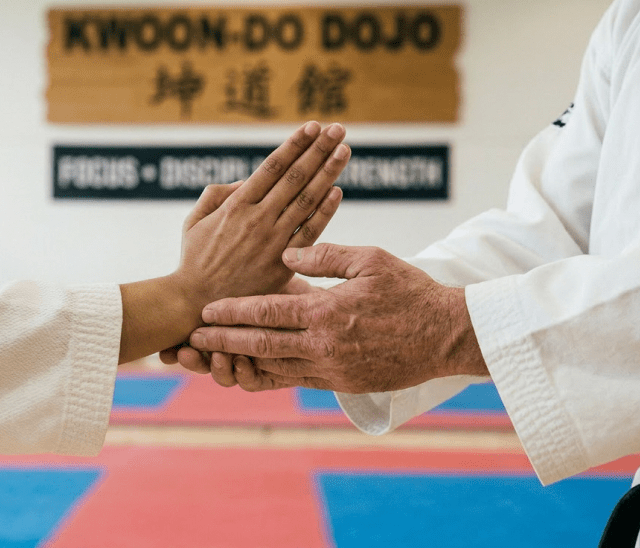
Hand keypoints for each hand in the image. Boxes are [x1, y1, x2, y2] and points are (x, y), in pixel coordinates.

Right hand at [172, 122, 348, 308]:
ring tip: (344, 151)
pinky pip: (309, 233)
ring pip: (307, 200)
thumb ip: (218, 193)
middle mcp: (258, 218)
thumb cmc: (194, 260)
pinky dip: (324, 211)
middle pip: (296, 177)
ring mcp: (272, 240)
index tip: (312, 127)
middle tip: (338, 129)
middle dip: (319, 150)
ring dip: (328, 172)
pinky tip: (337, 191)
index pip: (273, 166)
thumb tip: (247, 179)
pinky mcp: (282, 263)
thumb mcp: (195, 220)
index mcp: (236, 205)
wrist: (195, 303)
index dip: (295, 144)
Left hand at [187, 244, 487, 393]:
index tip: (205, 311)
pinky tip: (253, 370)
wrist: (447, 336)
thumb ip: (325, 255)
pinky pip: (296, 382)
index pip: (266, 312)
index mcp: (326, 312)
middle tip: (192, 343)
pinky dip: (270, 377)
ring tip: (214, 359)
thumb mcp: (369, 260)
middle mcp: (323, 346)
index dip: (231, 312)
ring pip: (273, 370)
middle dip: (223, 344)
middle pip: (259, 345)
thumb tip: (286, 253)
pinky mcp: (342, 385)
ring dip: (241, 364)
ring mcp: (332, 370)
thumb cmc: (410, 291)